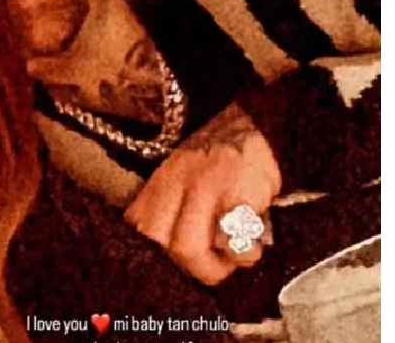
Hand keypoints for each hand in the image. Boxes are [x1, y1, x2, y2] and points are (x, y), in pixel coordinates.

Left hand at [124, 104, 280, 284]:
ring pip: (187, 248)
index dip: (152, 252)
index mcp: (160, 182)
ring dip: (212, 268)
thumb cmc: (219, 158)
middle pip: (156, 242)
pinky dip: (244, 254)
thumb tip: (171, 254)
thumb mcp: (181, 173)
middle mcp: (176, 183)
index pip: (136, 225)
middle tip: (209, 267)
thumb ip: (169, 207)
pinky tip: (253, 246)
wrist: (258, 125)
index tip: (178, 261)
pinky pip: (232, 241)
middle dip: (183, 267)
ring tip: (231, 262)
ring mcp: (206, 187)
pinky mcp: (239, 194)